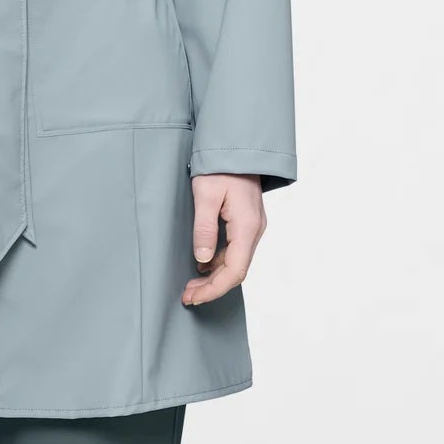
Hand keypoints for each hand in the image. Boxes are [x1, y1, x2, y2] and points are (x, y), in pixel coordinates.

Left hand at [182, 174, 264, 305]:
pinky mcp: (246, 222)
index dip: (214, 289)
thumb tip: (201, 260)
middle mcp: (255, 230)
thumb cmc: (220, 166)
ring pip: (236, 261)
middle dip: (212, 287)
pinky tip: (201, 265)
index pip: (235, 271)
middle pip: (236, 270)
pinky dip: (218, 262)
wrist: (236, 146)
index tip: (193, 297)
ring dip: (214, 276)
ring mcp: (253, 226)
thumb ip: (204, 228)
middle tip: (188, 295)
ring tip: (191, 284)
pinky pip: (235, 250)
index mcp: (247, 226)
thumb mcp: (206, 195)